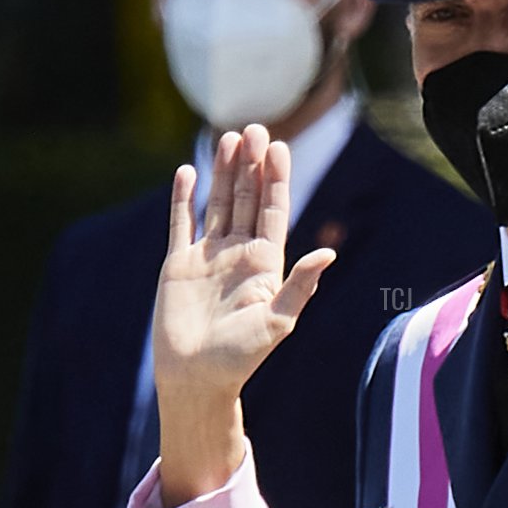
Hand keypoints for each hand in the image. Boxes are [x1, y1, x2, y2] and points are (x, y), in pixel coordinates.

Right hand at [153, 125, 335, 507]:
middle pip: (246, 200)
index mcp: (265, 266)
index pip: (273, 212)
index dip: (276, 180)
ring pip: (217, 205)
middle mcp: (238, 256)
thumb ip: (301, 286)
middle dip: (252, 165)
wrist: (197, 379)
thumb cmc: (241, 358)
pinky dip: (183, 198)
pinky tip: (188, 171)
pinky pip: (181, 223)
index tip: (280, 147)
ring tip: (229, 137)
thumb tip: (328, 252)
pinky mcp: (179, 265)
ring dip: (223, 172)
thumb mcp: (278, 321)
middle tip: (256, 128)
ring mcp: (208, 258)